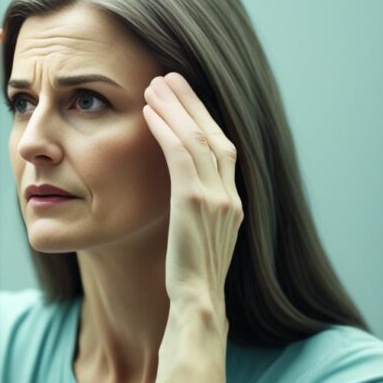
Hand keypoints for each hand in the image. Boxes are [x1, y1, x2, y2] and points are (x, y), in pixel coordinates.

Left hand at [142, 73, 242, 324]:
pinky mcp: (195, 203)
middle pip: (214, 134)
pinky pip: (181, 155)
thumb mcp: (198, 238)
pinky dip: (166, 129)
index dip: (202, 118)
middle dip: (191, 102)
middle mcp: (231, 195)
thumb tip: (179, 193)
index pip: (221, 147)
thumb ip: (195, 210)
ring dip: (175, 107)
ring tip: (155, 84)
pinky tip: (149, 113)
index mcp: (233, 202)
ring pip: (198, 138)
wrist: (196, 306)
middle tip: (169, 76)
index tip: (182, 96)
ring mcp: (217, 198)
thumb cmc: (189, 278)